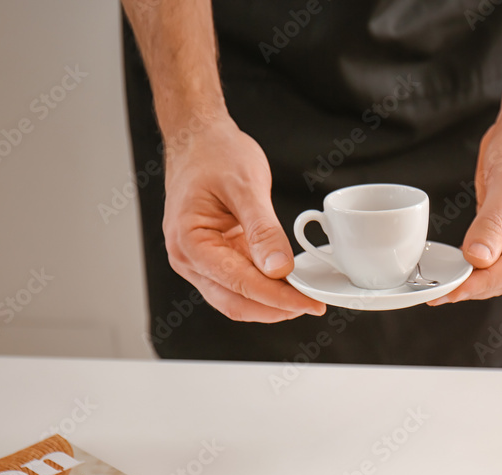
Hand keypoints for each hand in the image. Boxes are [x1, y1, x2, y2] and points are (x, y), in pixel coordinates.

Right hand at [162, 116, 325, 321]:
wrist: (198, 138)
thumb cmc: (214, 154)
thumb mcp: (245, 186)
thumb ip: (262, 230)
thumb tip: (279, 268)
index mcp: (189, 240)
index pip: (238, 283)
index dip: (276, 297)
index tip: (307, 301)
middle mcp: (188, 258)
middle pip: (234, 302)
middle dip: (276, 308)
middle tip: (314, 305)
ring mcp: (199, 262)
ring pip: (236, 299)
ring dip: (270, 304)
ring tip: (305, 297)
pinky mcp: (214, 258)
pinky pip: (239, 284)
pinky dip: (264, 289)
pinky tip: (289, 285)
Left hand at [429, 115, 501, 304]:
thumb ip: (493, 223)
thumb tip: (477, 259)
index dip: (485, 282)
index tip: (456, 290)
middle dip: (476, 286)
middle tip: (440, 294)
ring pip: (499, 274)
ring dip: (472, 281)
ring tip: (441, 289)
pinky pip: (491, 260)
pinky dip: (473, 267)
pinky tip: (452, 272)